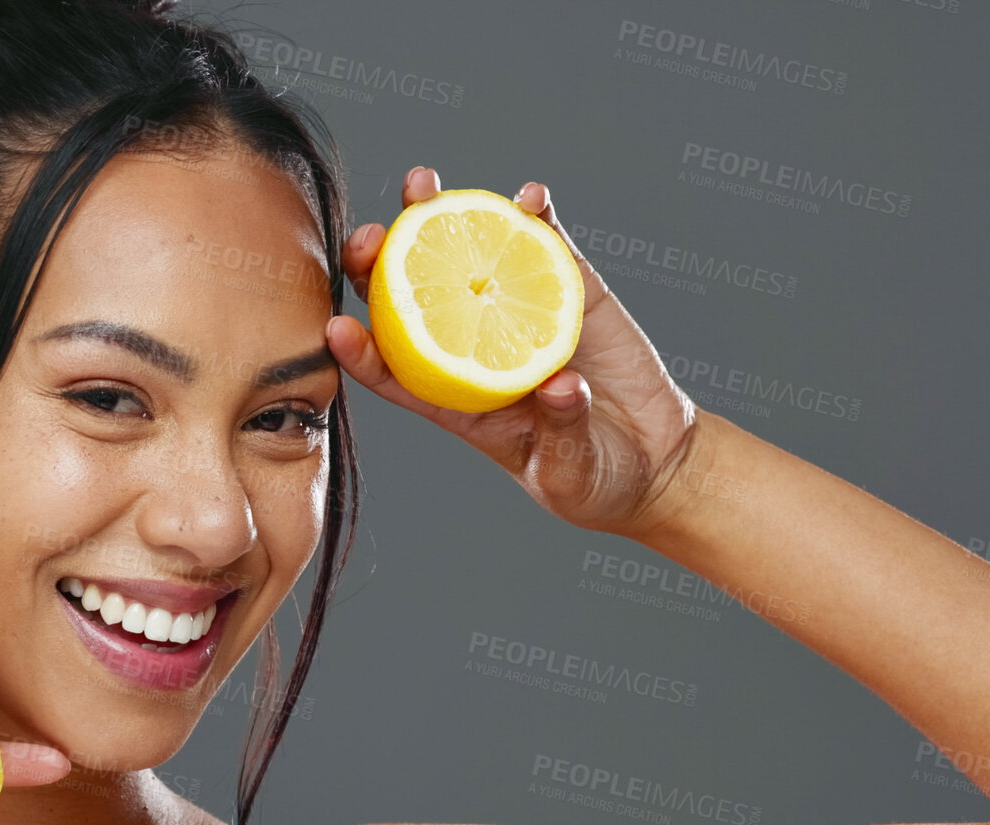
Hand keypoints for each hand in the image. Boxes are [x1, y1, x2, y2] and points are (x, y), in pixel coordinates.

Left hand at [328, 166, 702, 536]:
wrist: (652, 455)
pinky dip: (535, 214)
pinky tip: (529, 197)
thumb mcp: (571, 472)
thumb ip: (563, 432)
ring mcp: (514, 308)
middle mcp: (473, 344)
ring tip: (423, 184)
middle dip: (378, 262)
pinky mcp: (566, 286)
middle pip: (408, 297)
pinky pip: (543, 241)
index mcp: (457, 400)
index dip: (361, 352)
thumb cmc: (593, 476)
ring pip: (464, 253)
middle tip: (370, 237)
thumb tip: (559, 385)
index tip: (337, 329)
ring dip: (437, 214)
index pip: (395, 372)